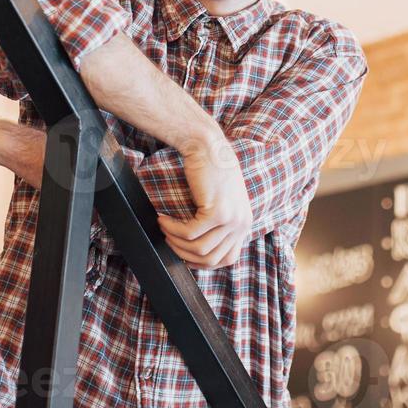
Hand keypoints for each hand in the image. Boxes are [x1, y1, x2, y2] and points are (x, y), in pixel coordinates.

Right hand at [157, 134, 252, 268]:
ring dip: (176, 242)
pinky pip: (189, 233)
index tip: (184, 255)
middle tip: (168, 241)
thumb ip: (217, 224)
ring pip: (199, 249)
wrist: (207, 145)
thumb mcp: (221, 201)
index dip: (203, 263)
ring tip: (163, 229)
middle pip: (211, 259)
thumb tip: (196, 252)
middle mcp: (242, 224)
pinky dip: (172, 229)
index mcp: (244, 223)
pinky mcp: (217, 212)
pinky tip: (162, 219)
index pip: (227, 259)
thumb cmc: (209, 170)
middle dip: (184, 255)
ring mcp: (232, 219)